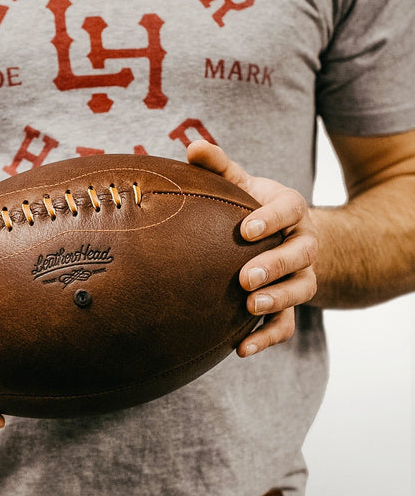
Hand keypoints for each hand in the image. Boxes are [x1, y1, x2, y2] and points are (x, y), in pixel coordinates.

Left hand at [187, 140, 317, 355]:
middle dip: (275, 265)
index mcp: (290, 210)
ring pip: (301, 290)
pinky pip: (286, 324)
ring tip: (249, 306)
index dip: (271, 219)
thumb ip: (220, 166)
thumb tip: (192, 145)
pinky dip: (267, 337)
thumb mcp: (241, 184)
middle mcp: (303, 244)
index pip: (289, 210)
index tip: (246, 228)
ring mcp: (300, 276)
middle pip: (300, 254)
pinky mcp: (290, 305)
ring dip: (277, 300)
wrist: (285, 238)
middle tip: (245, 277)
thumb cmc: (253, 208)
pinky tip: (240, 349)